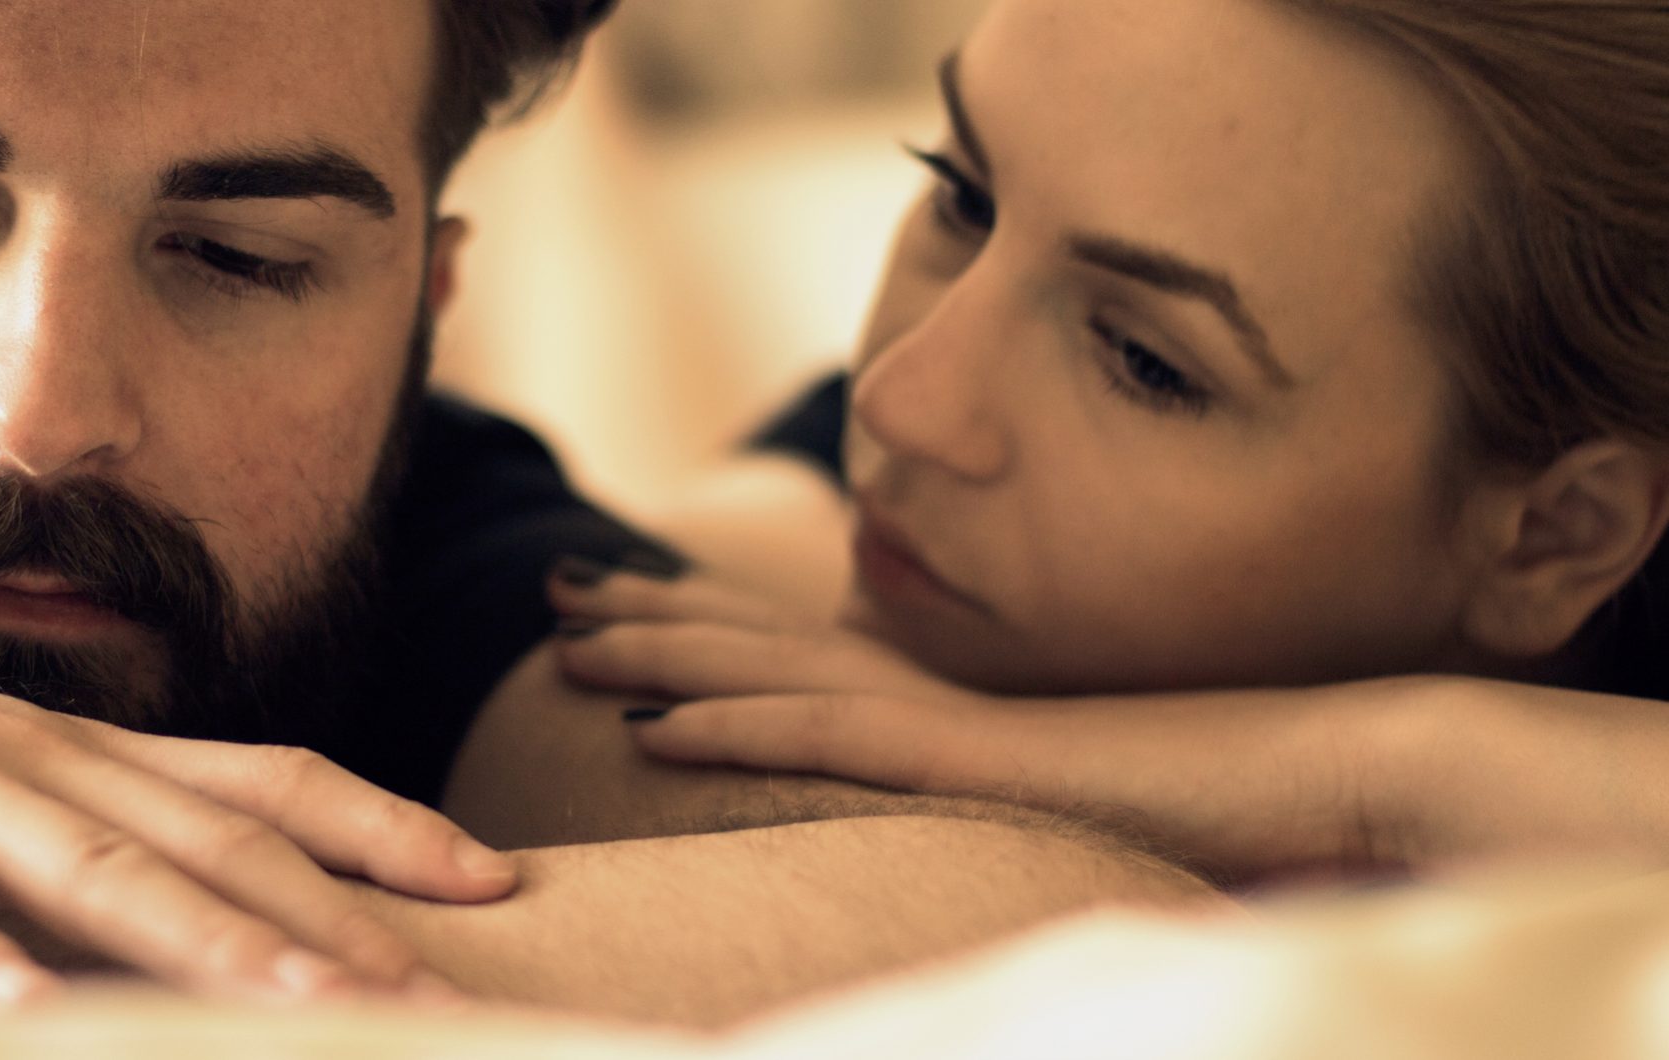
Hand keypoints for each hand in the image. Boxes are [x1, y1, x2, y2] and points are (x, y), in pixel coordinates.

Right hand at [0, 589, 514, 1009]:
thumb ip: (93, 828)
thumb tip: (215, 898)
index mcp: (81, 752)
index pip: (267, 780)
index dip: (383, 826)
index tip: (488, 876)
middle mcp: (34, 764)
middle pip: (210, 843)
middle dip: (333, 919)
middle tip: (440, 988)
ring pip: (92, 872)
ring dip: (206, 944)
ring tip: (308, 1007)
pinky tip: (22, 1016)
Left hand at [546, 566, 1661, 881]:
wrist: (1319, 771)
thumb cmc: (1213, 798)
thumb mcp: (1072, 792)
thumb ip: (996, 789)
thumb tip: (961, 811)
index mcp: (947, 699)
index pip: (798, 648)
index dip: (704, 623)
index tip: (616, 609)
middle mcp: (934, 693)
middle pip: (766, 639)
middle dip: (655, 613)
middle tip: (557, 592)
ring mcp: (950, 719)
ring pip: (776, 672)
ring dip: (665, 657)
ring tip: (567, 642)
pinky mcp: (973, 759)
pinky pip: (836, 736)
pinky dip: (742, 726)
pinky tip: (660, 731)